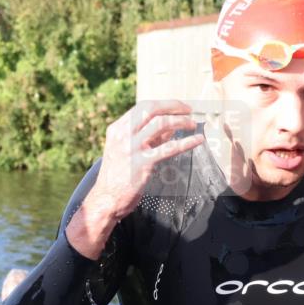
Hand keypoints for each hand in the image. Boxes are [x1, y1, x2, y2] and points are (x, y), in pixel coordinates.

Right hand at [67, 100, 204, 259]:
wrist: (106, 200)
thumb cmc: (118, 177)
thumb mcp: (126, 152)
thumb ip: (147, 139)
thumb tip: (171, 129)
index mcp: (117, 129)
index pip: (142, 107)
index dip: (164, 104)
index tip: (179, 107)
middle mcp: (123, 135)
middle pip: (151, 109)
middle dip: (173, 106)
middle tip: (189, 110)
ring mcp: (132, 149)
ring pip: (160, 124)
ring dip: (180, 121)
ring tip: (193, 124)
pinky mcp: (142, 164)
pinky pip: (168, 148)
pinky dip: (186, 142)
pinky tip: (197, 140)